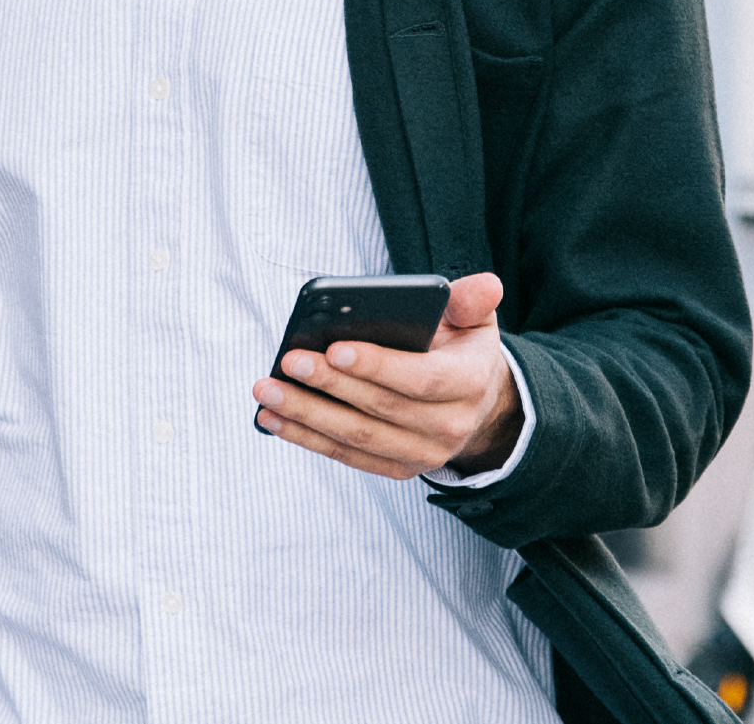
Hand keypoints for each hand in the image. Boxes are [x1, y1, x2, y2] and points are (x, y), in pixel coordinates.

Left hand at [251, 272, 522, 480]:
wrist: (478, 404)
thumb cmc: (462, 350)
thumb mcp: (474, 319)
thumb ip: (470, 300)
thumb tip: (486, 285)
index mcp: (469, 383)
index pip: (420, 379)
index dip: (377, 366)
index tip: (334, 349)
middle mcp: (449, 426)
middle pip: (380, 409)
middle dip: (329, 385)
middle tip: (289, 362)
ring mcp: (423, 453)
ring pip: (357, 438)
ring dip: (307, 416)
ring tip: (267, 392)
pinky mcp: (399, 468)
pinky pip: (348, 456)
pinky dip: (307, 438)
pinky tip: (274, 419)